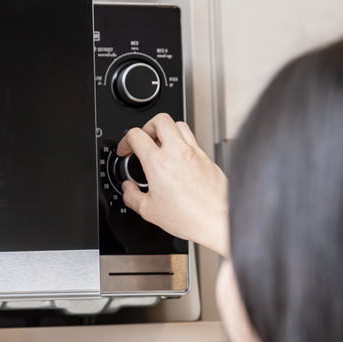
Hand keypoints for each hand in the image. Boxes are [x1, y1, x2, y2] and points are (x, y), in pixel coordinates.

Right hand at [117, 113, 229, 257]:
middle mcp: (177, 152)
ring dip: (167, 131)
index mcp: (158, 162)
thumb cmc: (188, 217)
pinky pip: (193, 141)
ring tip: (162, 145)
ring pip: (179, 125)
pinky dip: (183, 145)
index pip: (136, 135)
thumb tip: (128, 189)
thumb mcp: (148, 211)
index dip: (125, 141)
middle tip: (144, 139)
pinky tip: (179, 160)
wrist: (216, 222)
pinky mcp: (207, 159)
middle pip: (160, 119)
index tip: (126, 150)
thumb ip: (131, 196)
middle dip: (147, 126)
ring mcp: (195, 153)